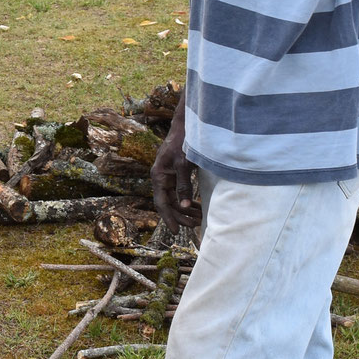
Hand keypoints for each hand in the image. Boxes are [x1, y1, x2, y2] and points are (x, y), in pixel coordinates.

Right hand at [150, 102, 200, 235]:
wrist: (186, 127)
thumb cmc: (183, 143)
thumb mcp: (184, 165)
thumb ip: (184, 186)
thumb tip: (184, 206)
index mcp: (158, 177)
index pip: (161, 203)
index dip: (168, 218)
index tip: (175, 231)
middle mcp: (161, 179)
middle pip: (169, 204)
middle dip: (181, 216)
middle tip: (195, 225)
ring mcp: (168, 177)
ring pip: (175, 200)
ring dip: (186, 210)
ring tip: (200, 218)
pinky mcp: (176, 175)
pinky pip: (180, 193)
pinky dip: (188, 201)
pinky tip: (198, 207)